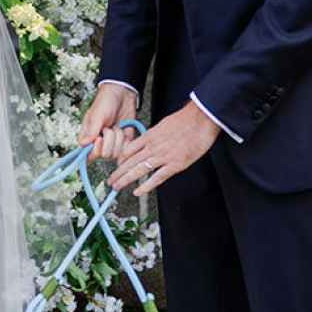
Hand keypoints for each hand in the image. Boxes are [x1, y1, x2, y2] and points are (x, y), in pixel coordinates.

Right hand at [77, 81, 139, 164]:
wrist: (122, 93)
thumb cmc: (105, 102)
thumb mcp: (97, 115)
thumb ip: (92, 131)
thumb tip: (84, 144)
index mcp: (88, 137)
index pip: (88, 155)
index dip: (95, 151)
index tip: (100, 139)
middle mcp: (100, 143)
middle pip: (105, 154)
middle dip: (110, 140)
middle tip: (109, 127)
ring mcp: (112, 143)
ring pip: (117, 153)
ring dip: (119, 137)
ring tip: (117, 126)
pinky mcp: (124, 141)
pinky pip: (126, 149)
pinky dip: (127, 139)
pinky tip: (124, 129)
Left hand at [104, 101, 218, 195]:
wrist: (200, 119)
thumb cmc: (185, 120)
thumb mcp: (163, 124)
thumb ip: (154, 135)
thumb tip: (148, 140)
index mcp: (150, 136)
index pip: (129, 150)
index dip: (121, 160)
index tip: (117, 166)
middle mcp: (153, 147)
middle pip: (130, 162)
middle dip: (118, 173)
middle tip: (111, 181)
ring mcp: (163, 156)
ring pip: (139, 170)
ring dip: (126, 180)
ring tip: (117, 186)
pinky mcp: (175, 165)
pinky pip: (157, 178)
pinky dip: (146, 186)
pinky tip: (138, 192)